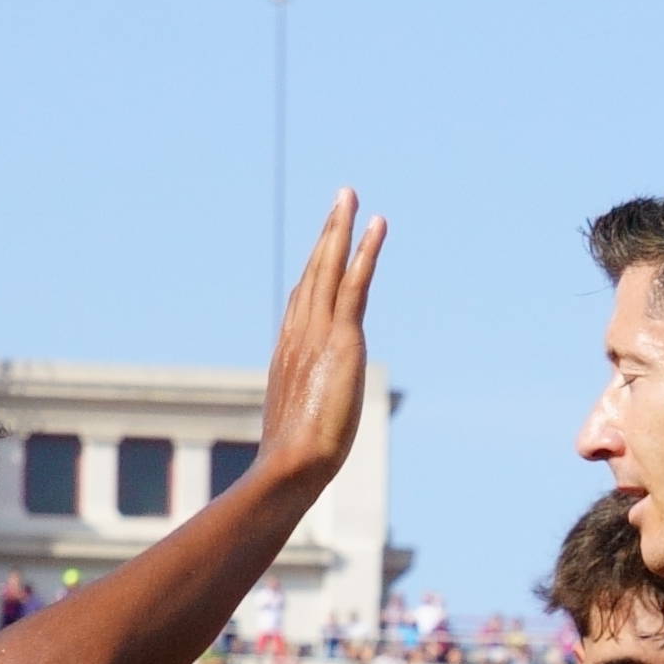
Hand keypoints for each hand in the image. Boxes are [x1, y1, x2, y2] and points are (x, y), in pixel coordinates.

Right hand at [248, 192, 389, 494]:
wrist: (290, 466)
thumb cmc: (289, 467)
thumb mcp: (296, 441)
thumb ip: (300, 430)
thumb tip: (295, 456)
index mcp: (287, 357)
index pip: (300, 303)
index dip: (311, 273)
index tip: (320, 250)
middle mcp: (297, 336)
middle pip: (311, 274)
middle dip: (325, 236)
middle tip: (338, 202)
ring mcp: (316, 333)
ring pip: (328, 267)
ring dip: (339, 228)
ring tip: (350, 196)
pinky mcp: (341, 338)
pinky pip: (354, 282)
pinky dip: (365, 251)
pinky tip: (377, 225)